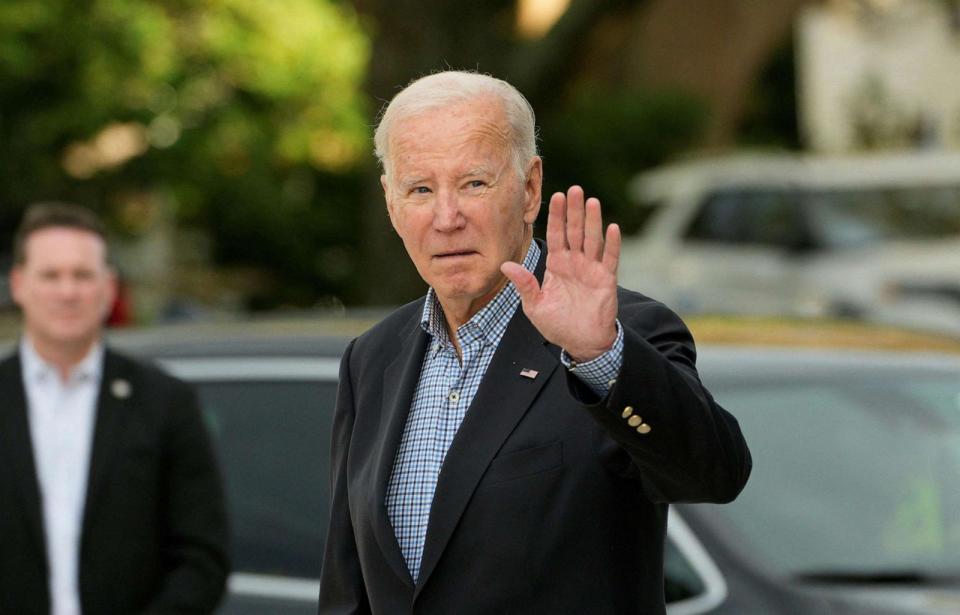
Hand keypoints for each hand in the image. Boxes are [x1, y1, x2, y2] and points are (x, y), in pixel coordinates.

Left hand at [501, 186, 620, 361]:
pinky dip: (612, 243)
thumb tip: (505, 266)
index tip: (556, 196)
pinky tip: (612, 227)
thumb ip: (524, 284)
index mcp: (557, 265)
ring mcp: (592, 269)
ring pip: (592, 239)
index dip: (556, 216)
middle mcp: (575, 262)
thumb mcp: (534, 305)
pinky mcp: (606, 280)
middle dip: (574, 210)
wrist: (581, 342)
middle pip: (575, 231)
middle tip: (575, 189)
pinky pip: (610, 258)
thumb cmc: (557, 324)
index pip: (556, 234)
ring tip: (591, 201)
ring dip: (592, 221)